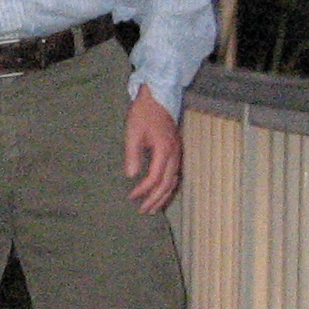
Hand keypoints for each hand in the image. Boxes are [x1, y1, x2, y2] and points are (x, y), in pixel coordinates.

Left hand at [122, 88, 182, 213]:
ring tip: (153, 208)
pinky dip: (168, 188)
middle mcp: (174, 154)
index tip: (131, 196)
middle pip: (167, 184)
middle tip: (143, 211)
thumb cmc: (144, 113)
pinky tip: (161, 193)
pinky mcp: (177, 152)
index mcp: (164, 150)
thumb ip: (132, 155)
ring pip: (174, 182)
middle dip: (155, 200)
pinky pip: (175, 175)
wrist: (159, 96)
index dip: (143, 190)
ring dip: (163, 197)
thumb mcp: (133, 132)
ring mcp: (178, 153)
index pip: (154, 178)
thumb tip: (131, 176)